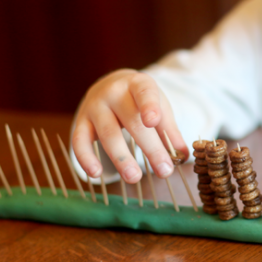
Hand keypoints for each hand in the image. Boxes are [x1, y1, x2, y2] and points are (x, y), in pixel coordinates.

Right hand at [72, 69, 187, 181]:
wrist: (111, 86)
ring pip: (107, 134)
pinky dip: (86, 158)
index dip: (149, 106)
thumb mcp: (159, 107)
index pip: (144, 93)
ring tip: (135, 178)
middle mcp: (113, 92)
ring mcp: (94, 106)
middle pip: (131, 121)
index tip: (153, 121)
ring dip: (122, 158)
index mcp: (137, 84)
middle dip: (150, 148)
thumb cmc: (140, 101)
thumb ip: (170, 130)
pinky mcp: (80, 121)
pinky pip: (79, 141)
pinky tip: (96, 174)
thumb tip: (182, 157)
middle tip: (164, 171)